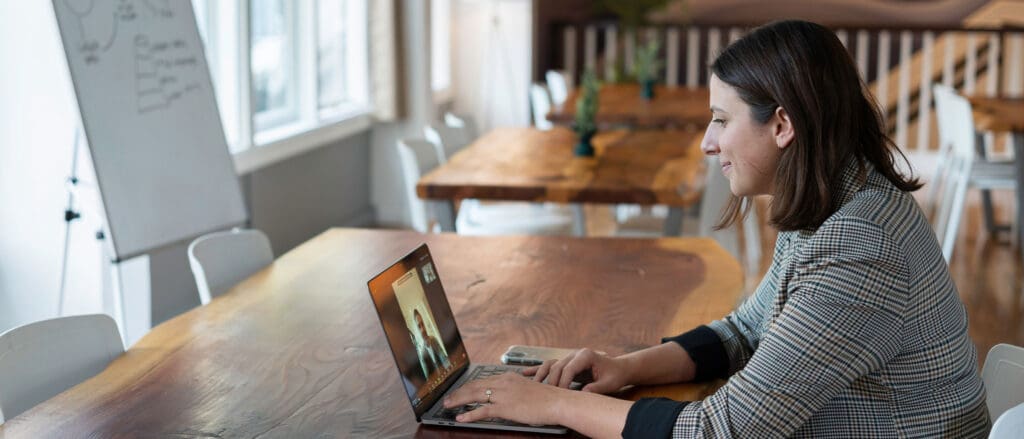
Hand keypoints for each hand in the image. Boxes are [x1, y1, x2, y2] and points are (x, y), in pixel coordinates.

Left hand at [443, 372, 569, 424]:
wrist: (556, 401)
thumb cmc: (546, 398)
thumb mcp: (526, 389)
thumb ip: (513, 390)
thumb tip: (504, 398)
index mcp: (508, 377)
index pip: (482, 380)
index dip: (468, 386)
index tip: (460, 390)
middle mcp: (503, 382)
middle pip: (474, 386)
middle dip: (458, 392)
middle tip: (448, 398)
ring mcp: (503, 394)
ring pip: (474, 395)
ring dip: (459, 400)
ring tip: (448, 406)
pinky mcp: (505, 407)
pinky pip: (482, 411)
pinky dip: (469, 414)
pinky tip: (461, 417)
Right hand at [525, 348, 630, 393]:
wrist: (618, 368)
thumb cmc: (615, 375)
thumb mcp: (609, 383)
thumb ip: (596, 388)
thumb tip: (583, 394)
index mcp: (586, 355)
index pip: (568, 368)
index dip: (563, 382)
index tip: (561, 395)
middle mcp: (575, 354)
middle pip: (557, 366)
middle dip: (552, 381)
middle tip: (548, 396)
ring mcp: (569, 357)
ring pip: (550, 364)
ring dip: (541, 374)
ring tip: (532, 385)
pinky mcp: (566, 362)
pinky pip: (550, 365)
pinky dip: (538, 369)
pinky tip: (525, 373)